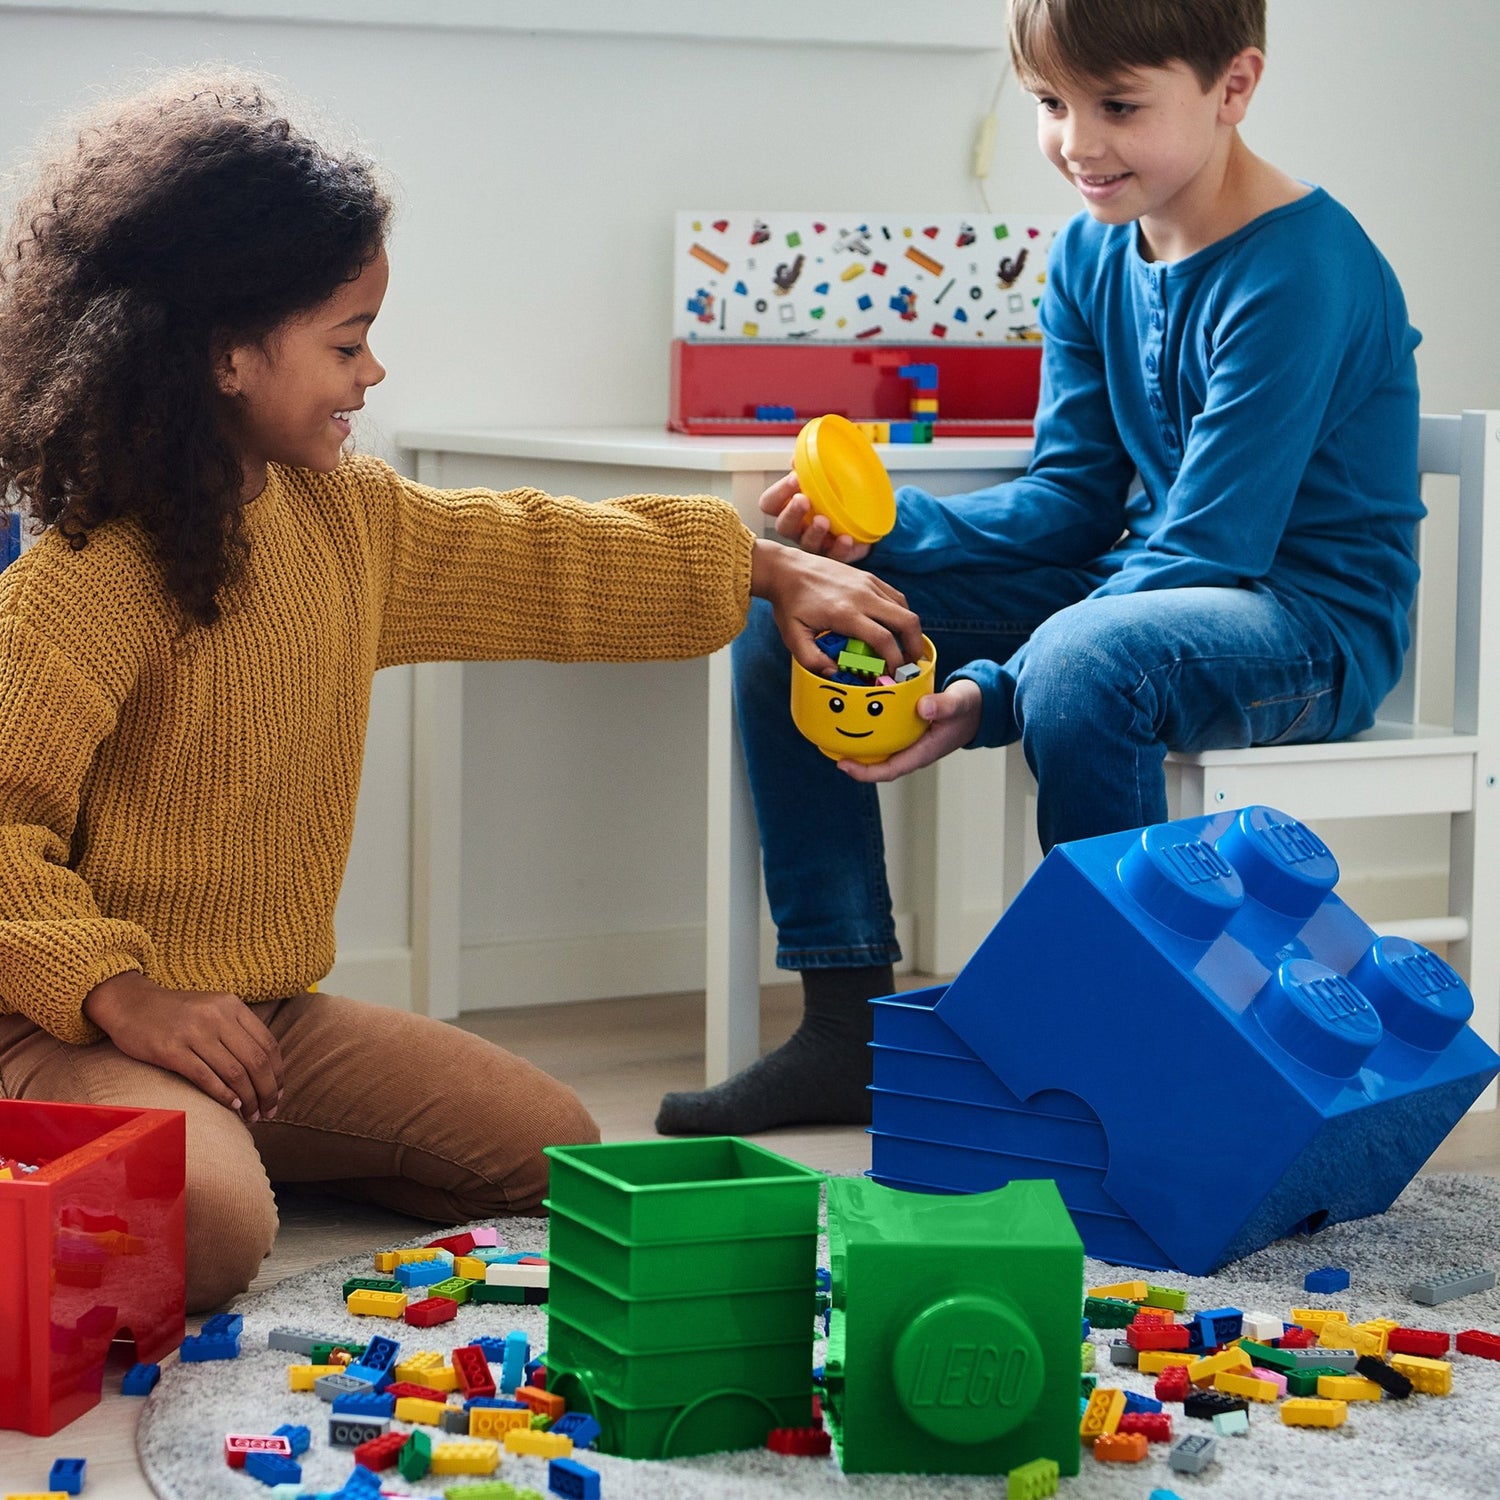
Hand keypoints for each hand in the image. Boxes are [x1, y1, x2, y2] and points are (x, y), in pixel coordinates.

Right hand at [83, 970, 283, 1122]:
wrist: (131, 1004)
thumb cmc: (176, 1013)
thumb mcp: (213, 1009)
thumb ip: (238, 1029)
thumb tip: (266, 1068)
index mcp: (232, 1006)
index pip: (268, 1044)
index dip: (278, 1073)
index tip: (278, 1094)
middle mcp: (217, 1016)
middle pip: (256, 1061)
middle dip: (267, 1091)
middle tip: (269, 1112)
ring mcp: (194, 1032)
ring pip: (235, 1072)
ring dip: (248, 1099)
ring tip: (252, 1115)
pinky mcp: (171, 1050)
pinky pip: (205, 1077)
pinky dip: (223, 1095)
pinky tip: (232, 1107)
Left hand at [750, 538, 923, 676]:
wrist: (786, 569)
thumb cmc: (789, 604)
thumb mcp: (793, 637)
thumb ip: (813, 661)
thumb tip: (836, 675)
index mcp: (845, 613)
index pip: (883, 640)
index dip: (893, 661)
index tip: (892, 675)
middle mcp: (862, 596)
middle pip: (906, 622)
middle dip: (914, 647)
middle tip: (910, 664)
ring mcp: (868, 584)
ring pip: (905, 608)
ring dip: (910, 631)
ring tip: (904, 648)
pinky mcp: (869, 577)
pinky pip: (896, 597)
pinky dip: (901, 614)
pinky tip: (893, 627)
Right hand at [758, 471, 870, 562]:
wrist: (865, 514)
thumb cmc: (835, 494)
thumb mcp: (824, 475)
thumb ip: (810, 466)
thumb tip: (797, 457)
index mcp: (789, 506)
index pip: (770, 503)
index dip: (778, 493)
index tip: (795, 478)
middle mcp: (798, 528)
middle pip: (783, 526)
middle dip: (792, 513)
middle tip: (804, 500)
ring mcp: (815, 544)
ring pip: (806, 544)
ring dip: (814, 532)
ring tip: (824, 520)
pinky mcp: (835, 554)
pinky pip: (834, 556)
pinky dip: (839, 548)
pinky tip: (846, 538)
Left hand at [837, 677, 983, 782]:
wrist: (980, 704)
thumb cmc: (970, 706)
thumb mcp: (959, 703)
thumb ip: (942, 706)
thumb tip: (922, 709)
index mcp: (924, 752)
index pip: (890, 770)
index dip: (865, 772)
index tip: (843, 765)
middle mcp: (914, 751)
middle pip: (879, 764)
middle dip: (855, 761)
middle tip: (828, 748)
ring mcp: (910, 743)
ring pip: (881, 751)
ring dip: (860, 747)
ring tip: (835, 736)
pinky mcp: (908, 731)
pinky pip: (885, 737)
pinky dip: (870, 731)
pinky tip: (856, 717)